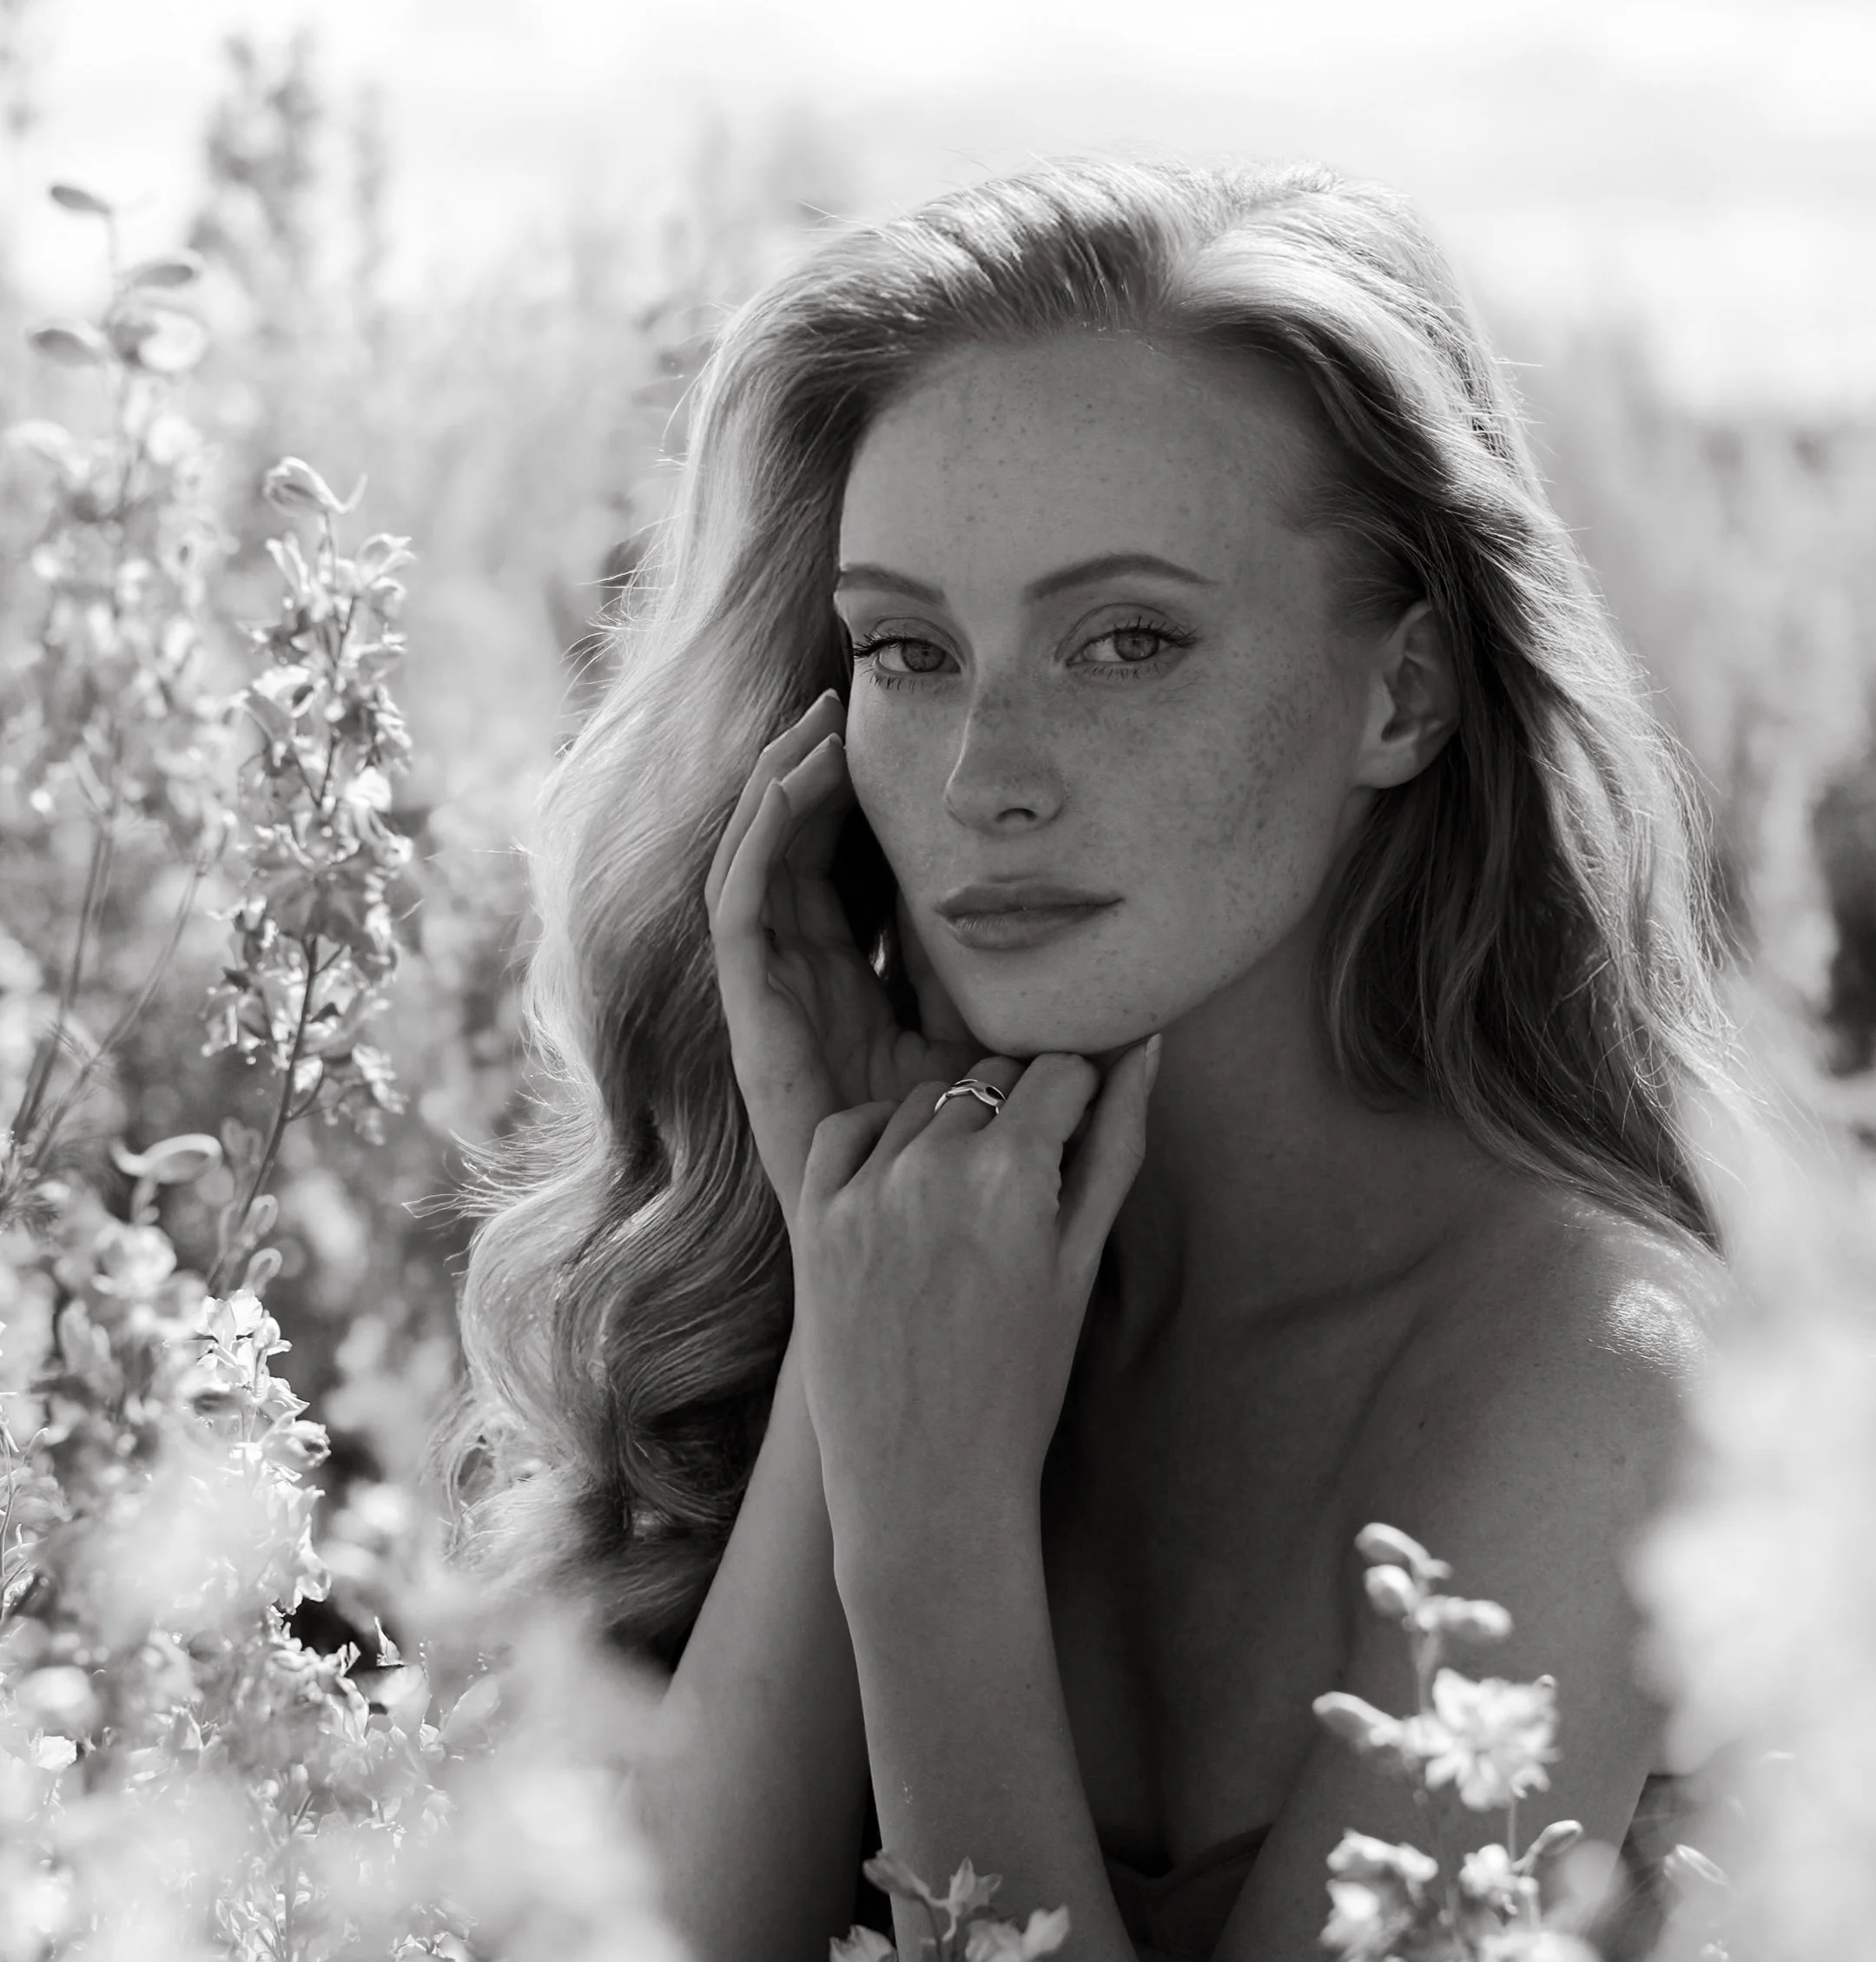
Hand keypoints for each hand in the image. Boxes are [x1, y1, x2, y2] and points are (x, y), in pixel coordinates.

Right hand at [705, 691, 979, 1220]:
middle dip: (809, 777)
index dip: (858, 807)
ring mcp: (770, 1009)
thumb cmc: (970, 1175)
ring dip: (775, 790)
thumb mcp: (997, 1049)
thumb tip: (1053, 904)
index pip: (841, 879)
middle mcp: (803, 996)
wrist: (923, 1261)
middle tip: (843, 699)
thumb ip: (1002, 988)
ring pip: (753, 868)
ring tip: (813, 725)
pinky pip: (736, 911)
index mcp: (856, 998)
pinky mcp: (751, 1023)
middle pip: (789, 860)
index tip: (897, 736)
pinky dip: (758, 839)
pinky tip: (793, 782)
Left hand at [793, 1041, 1158, 1590]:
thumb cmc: (1022, 1384)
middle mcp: (933, 1165)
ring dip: (951, 1129)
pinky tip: (906, 1188)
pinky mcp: (813, 1218)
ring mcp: (864, 1190)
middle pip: (991, 1081)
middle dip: (1016, 1115)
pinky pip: (850, 1130)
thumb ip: (1115, 1146)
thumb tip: (1148, 1047)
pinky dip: (882, 1140)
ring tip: (966, 1210)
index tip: (1078, 1138)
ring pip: (925, 1103)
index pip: (1060, 1072)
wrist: (925, 1482)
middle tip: (1024, 1190)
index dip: (1079, 1100)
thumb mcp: (1081, 1264)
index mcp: (1014, 1174)